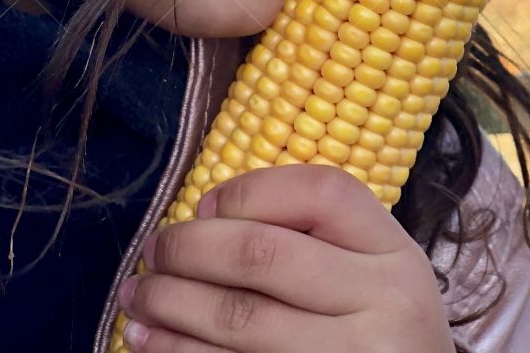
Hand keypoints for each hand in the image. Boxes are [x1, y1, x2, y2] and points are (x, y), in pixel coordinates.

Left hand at [117, 164, 456, 351]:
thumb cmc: (376, 331)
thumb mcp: (370, 275)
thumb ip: (314, 238)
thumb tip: (204, 217)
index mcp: (394, 254)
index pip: (320, 192)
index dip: (249, 192)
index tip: (203, 207)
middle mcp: (384, 304)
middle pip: (264, 254)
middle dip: (189, 249)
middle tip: (152, 252)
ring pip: (240, 320)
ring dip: (170, 305)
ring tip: (135, 298)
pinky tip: (150, 345)